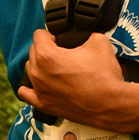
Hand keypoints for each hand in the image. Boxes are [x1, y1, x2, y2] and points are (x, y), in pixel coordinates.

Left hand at [17, 30, 138, 130]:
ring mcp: (39, 90)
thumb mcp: (98, 41)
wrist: (112, 104)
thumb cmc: (105, 75)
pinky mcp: (44, 105)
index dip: (52, 34)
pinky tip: (42, 83)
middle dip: (47, 49)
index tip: (61, 39)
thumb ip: (84, 34)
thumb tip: (81, 35)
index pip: (39, 34)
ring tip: (58, 68)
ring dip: (40, 66)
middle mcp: (38, 73)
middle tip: (64, 53)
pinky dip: (31, 86)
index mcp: (46, 56)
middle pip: (33, 51)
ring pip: (30, 69)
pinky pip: (26, 93)